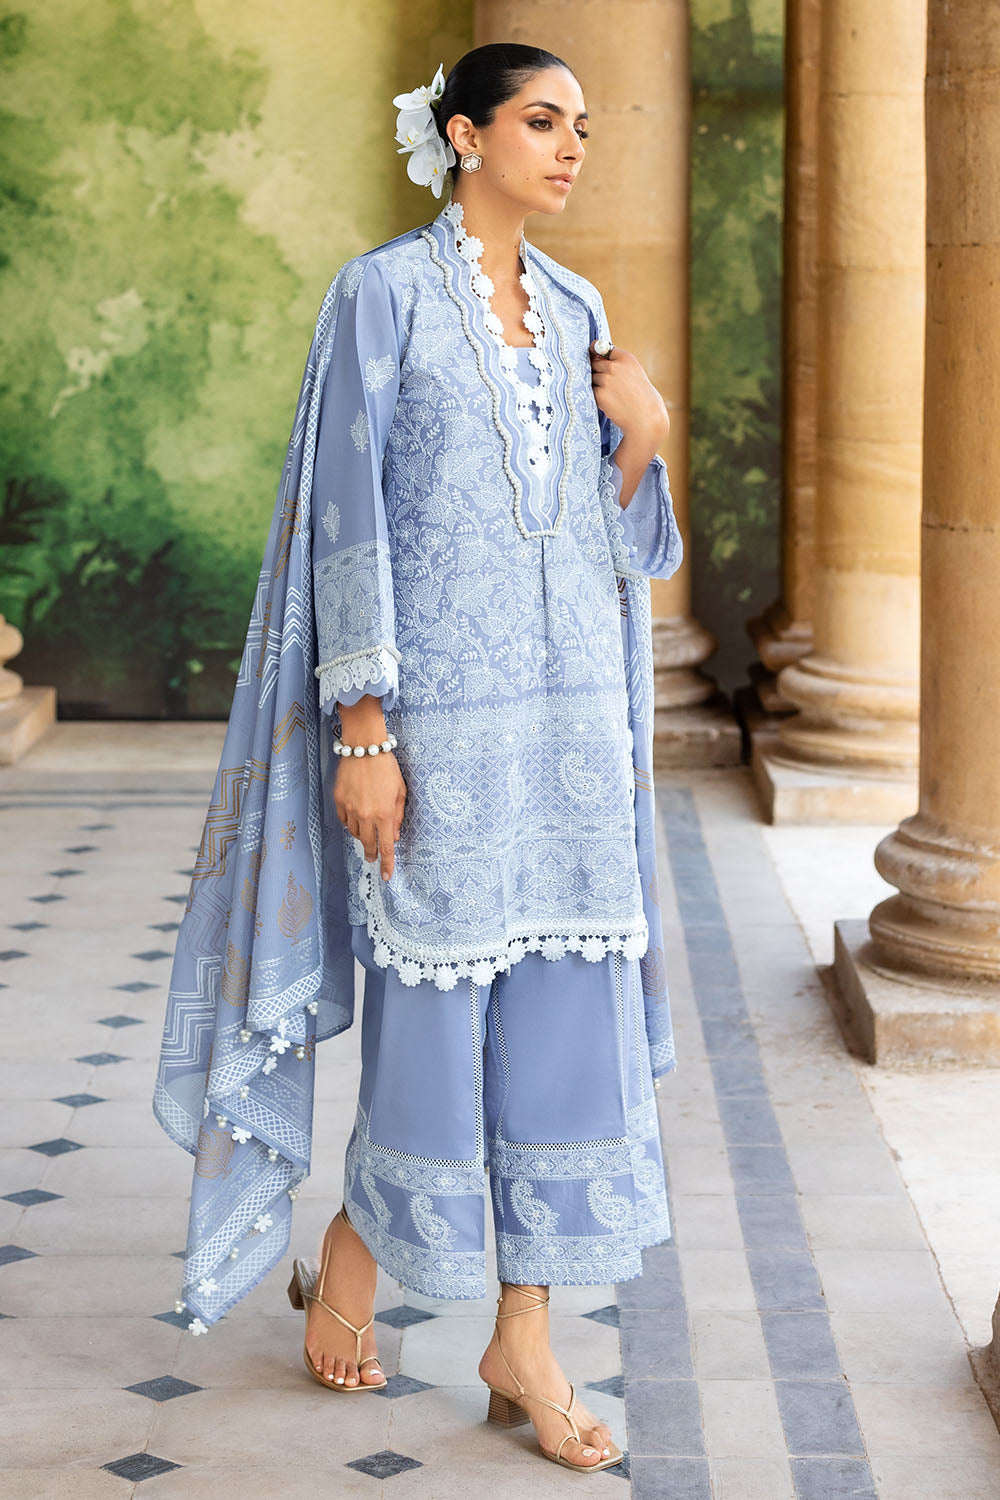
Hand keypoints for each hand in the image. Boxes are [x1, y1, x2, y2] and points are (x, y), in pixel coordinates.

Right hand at [334, 696, 406, 881]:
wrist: (364, 748)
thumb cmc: (387, 767)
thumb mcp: (401, 791)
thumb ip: (398, 816)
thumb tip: (394, 836)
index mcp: (385, 814)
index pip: (387, 847)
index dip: (387, 864)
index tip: (387, 877)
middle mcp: (366, 815)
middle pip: (367, 844)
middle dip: (371, 854)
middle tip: (373, 858)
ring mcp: (350, 809)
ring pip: (354, 833)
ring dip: (361, 835)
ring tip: (367, 829)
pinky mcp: (338, 801)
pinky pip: (344, 820)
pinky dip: (350, 822)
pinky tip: (356, 816)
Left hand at [589, 341, 669, 447]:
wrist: (645, 417)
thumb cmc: (640, 395)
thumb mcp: (634, 372)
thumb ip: (617, 363)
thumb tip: (594, 356)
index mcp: (626, 358)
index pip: (602, 347)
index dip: (596, 352)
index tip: (593, 353)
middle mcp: (614, 366)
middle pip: (594, 363)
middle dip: (598, 371)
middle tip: (610, 384)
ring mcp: (606, 380)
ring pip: (592, 378)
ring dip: (597, 385)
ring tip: (613, 394)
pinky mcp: (600, 394)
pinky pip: (592, 391)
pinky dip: (597, 396)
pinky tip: (610, 402)